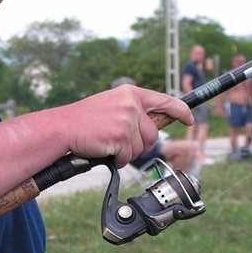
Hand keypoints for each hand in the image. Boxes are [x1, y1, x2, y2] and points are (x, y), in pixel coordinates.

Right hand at [58, 85, 192, 166]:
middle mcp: (132, 104)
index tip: (188, 119)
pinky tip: (103, 149)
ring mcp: (127, 120)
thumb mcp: (111, 104)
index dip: (181, 111)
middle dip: (139, 144)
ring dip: (126, 152)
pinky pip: (128, 157)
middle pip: (153, 134)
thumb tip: (151, 125)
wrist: (63, 127)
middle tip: (118, 141)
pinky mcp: (121, 137)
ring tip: (107, 142)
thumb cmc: (84, 119)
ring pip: (141, 148)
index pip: (166, 101)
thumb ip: (133, 110)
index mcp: (131, 93)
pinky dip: (116, 159)